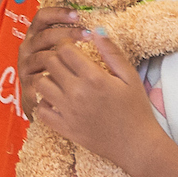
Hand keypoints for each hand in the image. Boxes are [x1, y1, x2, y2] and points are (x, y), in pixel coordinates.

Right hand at [15, 5, 81, 117]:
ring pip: (41, 56)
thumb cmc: (64, 76)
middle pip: (44, 35)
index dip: (57, 14)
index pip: (42, 18)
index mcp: (37, 36)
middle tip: (87, 34)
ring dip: (61, 55)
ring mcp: (26, 67)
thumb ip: (78, 40)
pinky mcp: (27, 85)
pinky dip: (51, 78)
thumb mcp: (69, 55)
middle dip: (66, 33)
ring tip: (81, 58)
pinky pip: (38, 79)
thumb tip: (100, 30)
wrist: (51, 106)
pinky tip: (69, 79)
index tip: (78, 15)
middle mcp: (28, 48)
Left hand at [28, 30, 161, 171]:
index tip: (71, 47)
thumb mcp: (130, 77)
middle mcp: (77, 93)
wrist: (136, 145)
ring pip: (40, 84)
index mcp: (94, 78)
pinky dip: (44, 102)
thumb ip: (112, 52)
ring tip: (59, 80)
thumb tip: (96, 31)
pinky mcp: (63, 127)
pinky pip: (41, 109)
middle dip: (54, 57)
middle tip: (63, 61)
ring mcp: (67, 111)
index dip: (66, 44)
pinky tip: (56, 100)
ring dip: (47, 78)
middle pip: (49, 63)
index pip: (65, 50)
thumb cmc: (136, 109)